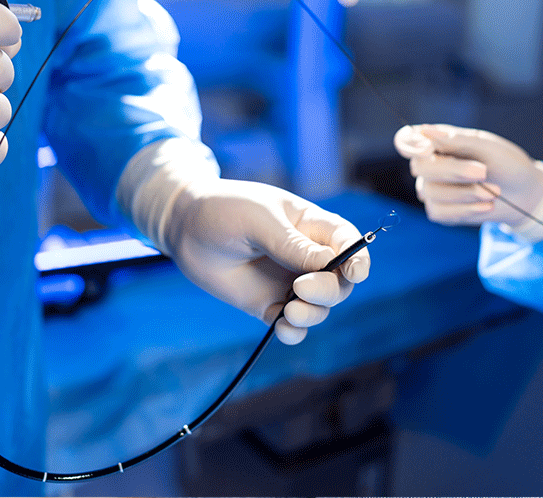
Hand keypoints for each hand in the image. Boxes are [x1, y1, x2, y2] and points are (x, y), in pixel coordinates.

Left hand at [163, 179, 370, 344]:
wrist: (185, 228)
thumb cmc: (224, 210)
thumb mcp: (259, 220)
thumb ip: (293, 244)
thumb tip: (329, 264)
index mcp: (311, 227)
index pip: (348, 244)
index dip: (357, 259)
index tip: (354, 273)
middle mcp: (306, 257)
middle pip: (339, 282)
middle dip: (330, 290)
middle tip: (302, 288)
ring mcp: (288, 282)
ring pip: (319, 307)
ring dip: (313, 314)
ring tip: (290, 312)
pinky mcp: (268, 304)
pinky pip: (291, 324)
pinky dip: (294, 332)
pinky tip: (283, 329)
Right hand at [393, 124, 542, 238]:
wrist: (524, 193)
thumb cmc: (506, 163)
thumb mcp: (486, 146)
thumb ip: (455, 140)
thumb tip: (425, 131)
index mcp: (437, 142)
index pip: (406, 140)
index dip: (409, 144)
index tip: (427, 149)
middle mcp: (429, 165)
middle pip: (421, 168)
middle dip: (453, 171)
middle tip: (483, 172)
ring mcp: (432, 189)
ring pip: (431, 192)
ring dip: (466, 192)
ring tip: (493, 191)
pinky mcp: (440, 211)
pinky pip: (440, 212)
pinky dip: (465, 209)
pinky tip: (486, 205)